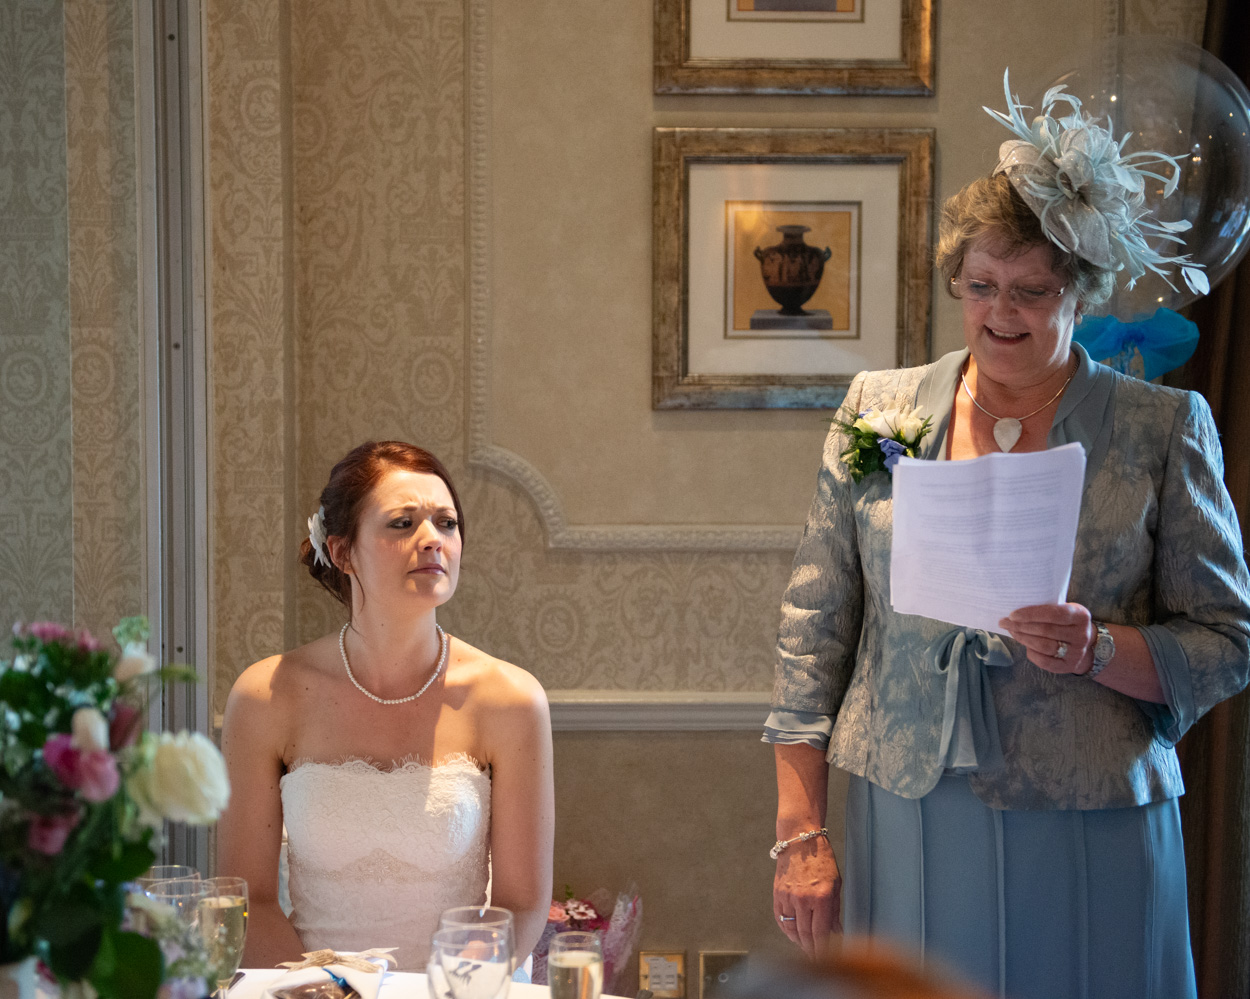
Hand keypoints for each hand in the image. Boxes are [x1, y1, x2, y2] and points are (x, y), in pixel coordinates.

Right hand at [772, 835, 841, 955]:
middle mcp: (803, 899)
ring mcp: (788, 897)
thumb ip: (835, 911)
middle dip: (812, 950)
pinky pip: (781, 919)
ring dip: (799, 943)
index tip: (828, 958)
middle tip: (817, 959)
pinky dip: (787, 930)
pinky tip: (794, 935)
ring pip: (792, 930)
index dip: (824, 949)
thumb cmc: (820, 859)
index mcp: (821, 897)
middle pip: (806, 935)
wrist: (800, 841)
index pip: (822, 933)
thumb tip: (837, 932)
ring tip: (807, 949)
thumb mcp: (835, 885)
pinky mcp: (778, 894)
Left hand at [999, 602, 1094, 674]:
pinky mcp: (1069, 666)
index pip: (1054, 614)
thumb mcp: (1065, 610)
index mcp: (1080, 616)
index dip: (1031, 614)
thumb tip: (1016, 611)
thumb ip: (1048, 608)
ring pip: (1043, 646)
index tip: (1012, 615)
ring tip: (1011, 631)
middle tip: (1004, 622)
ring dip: (1022, 638)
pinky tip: (1024, 644)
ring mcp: (1076, 652)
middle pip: (1045, 630)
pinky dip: (1031, 652)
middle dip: (1020, 626)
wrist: (1088, 645)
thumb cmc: (1067, 623)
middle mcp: (1081, 635)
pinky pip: (1044, 661)